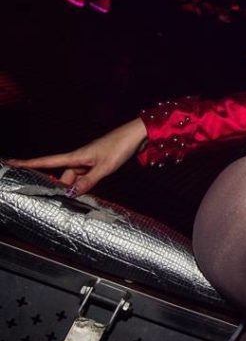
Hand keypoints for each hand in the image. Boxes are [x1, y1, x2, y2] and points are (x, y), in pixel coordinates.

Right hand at [6, 118, 147, 196]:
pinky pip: (84, 177)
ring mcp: (88, 161)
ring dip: (73, 189)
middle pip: (61, 176)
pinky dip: (83, 186)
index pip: (46, 162)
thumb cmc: (120, 147)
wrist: (136, 136)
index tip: (9, 163)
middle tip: (52, 203)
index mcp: (75, 156)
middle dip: (57, 188)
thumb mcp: (104, 167)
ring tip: (72, 204)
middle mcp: (78, 159)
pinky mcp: (97, 164)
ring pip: (74, 179)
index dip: (27, 163)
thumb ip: (88, 181)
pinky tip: (85, 194)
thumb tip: (70, 194)